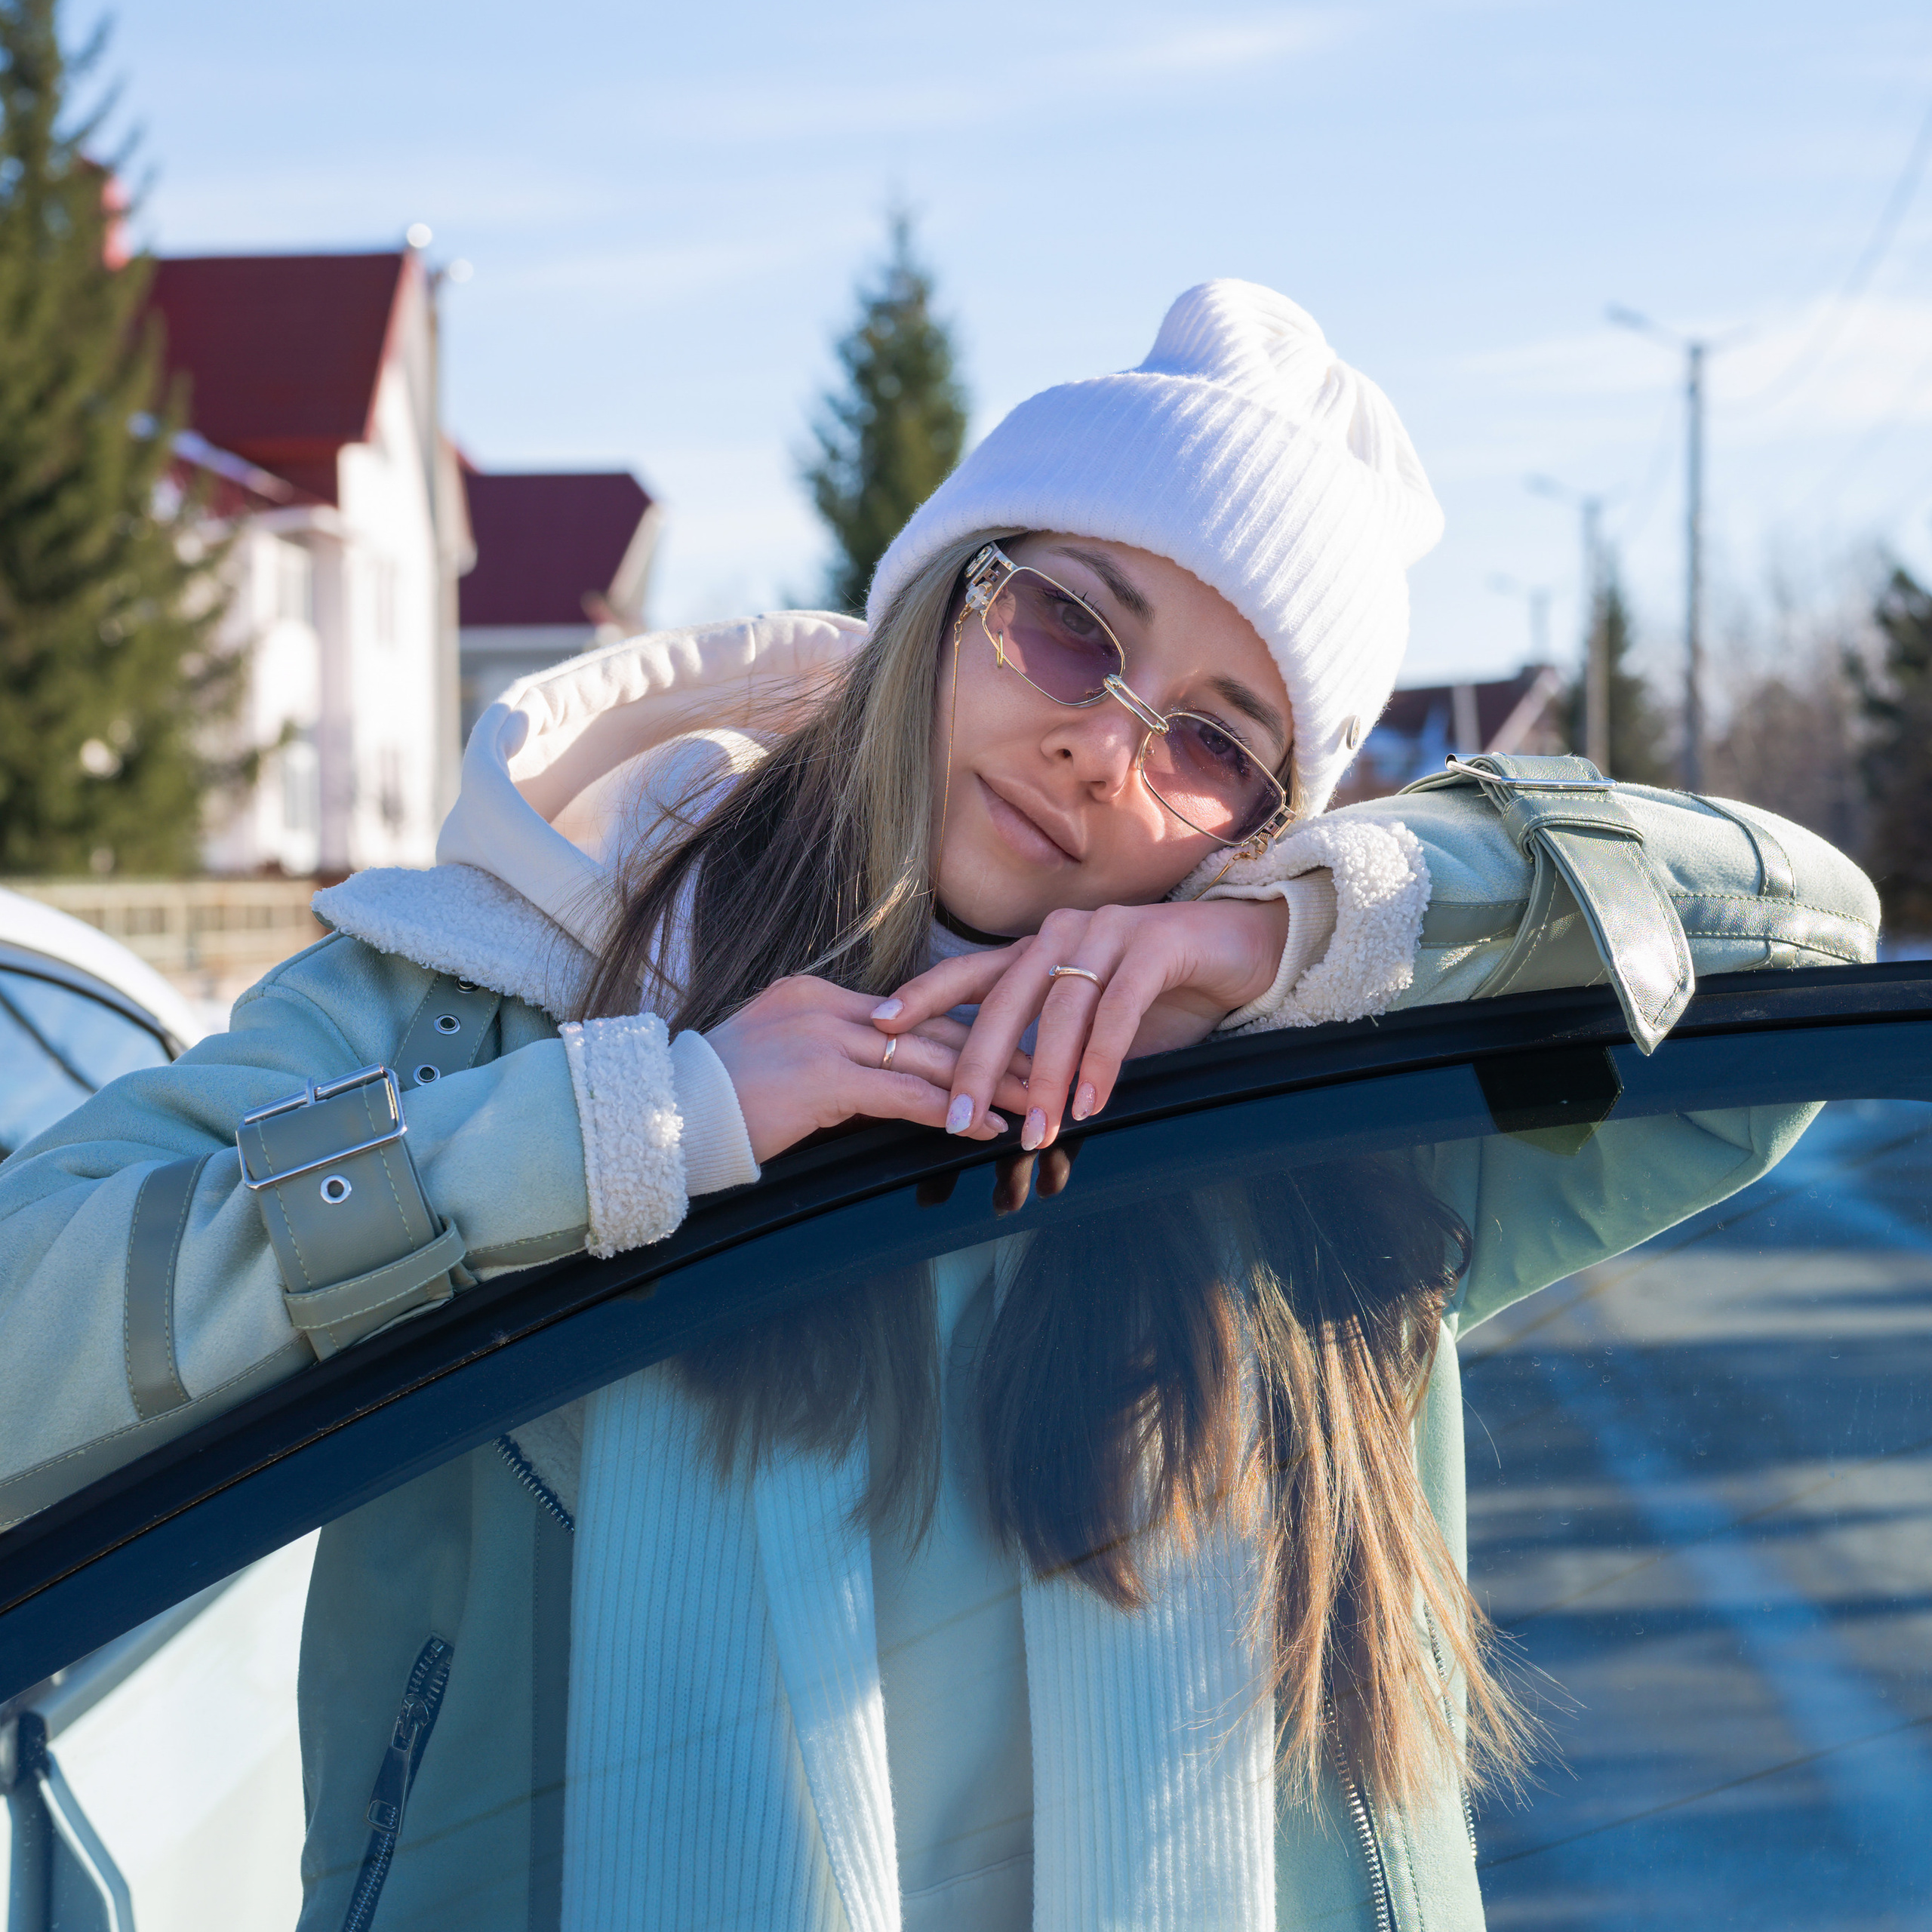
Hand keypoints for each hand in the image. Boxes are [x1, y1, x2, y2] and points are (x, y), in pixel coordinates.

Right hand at [707, 974, 1033, 1163]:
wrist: (667, 1115)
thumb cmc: (717, 1100)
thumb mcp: (778, 1058)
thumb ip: (830, 1053)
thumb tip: (882, 1074)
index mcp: (815, 993)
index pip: (910, 1009)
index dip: (964, 1028)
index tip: (1007, 1041)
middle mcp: (825, 1005)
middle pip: (931, 1028)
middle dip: (993, 1051)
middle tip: (1043, 1068)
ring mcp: (825, 1039)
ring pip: (928, 1060)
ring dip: (988, 1084)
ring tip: (1033, 1100)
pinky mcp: (824, 1079)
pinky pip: (905, 1096)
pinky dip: (952, 1114)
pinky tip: (987, 1129)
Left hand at [870, 898, 1289, 1151]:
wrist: (1246, 948)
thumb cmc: (1163, 991)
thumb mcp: (1095, 1024)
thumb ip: (1052, 1053)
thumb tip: (1004, 1111)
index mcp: (1038, 949)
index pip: (967, 973)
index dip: (922, 997)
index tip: (880, 1028)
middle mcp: (1062, 933)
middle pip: (1004, 1001)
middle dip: (976, 1065)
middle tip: (957, 1122)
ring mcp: (1108, 933)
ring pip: (1060, 1009)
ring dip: (1046, 1077)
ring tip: (1037, 1131)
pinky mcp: (1155, 944)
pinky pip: (1118, 1007)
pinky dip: (1102, 1057)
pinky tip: (1093, 1100)